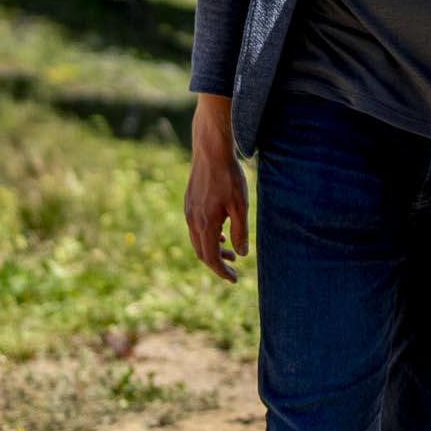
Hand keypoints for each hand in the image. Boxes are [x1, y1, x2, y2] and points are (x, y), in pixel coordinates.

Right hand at [185, 96, 246, 281]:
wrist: (210, 151)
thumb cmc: (229, 177)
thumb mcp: (241, 205)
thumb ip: (241, 231)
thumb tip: (242, 254)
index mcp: (205, 224)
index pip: (210, 258)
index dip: (222, 272)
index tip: (234, 279)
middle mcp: (192, 220)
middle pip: (202, 252)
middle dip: (217, 264)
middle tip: (234, 269)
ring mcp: (188, 211)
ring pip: (198, 240)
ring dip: (213, 250)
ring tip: (231, 253)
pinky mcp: (189, 203)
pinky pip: (195, 228)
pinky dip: (208, 237)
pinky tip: (222, 233)